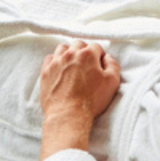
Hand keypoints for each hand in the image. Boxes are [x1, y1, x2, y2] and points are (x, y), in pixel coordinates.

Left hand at [38, 41, 120, 160]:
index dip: (99, 56)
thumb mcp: (112, 83)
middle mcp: (71, 54)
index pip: (96, 47)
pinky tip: (60, 69)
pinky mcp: (46, 71)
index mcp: (88, 55)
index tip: (99, 66)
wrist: (68, 115)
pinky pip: (50, 58)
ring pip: (63, 48)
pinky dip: (55, 60)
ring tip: (73, 65)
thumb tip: (107, 57)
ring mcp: (56, 61)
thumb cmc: (91, 100)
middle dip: (84, 52)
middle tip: (87, 66)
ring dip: (69, 53)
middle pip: (79, 44)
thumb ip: (113, 65)